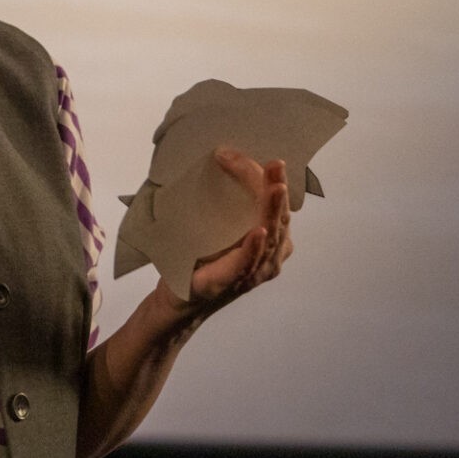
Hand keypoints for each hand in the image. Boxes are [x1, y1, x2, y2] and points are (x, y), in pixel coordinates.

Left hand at [168, 152, 293, 320]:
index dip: (268, 181)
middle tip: (276, 164)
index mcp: (268, 242)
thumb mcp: (220, 228)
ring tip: (275, 188)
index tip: (261, 159)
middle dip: (278, 190)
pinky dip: (253, 248)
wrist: (180, 298)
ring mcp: (252, 273)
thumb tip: (222, 158)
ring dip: (271, 212)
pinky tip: (259, 233)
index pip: (276, 207)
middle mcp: (268, 258)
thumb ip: (229, 205)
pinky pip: (244, 265)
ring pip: (269, 239)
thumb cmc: (204, 261)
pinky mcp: (227, 283)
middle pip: (278, 220)